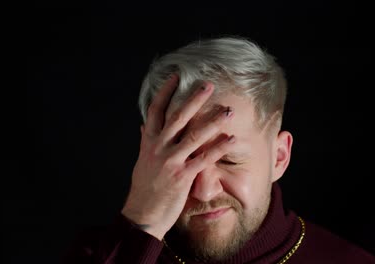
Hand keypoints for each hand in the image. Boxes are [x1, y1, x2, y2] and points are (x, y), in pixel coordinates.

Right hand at [121, 75, 235, 239]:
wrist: (142, 215)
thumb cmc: (144, 188)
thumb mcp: (142, 161)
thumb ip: (146, 141)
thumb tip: (143, 125)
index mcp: (149, 142)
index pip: (155, 110)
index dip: (165, 92)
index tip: (176, 77)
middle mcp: (158, 148)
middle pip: (178, 117)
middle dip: (194, 99)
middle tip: (208, 85)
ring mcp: (170, 161)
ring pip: (194, 135)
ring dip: (213, 121)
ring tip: (228, 110)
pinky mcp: (182, 176)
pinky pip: (204, 158)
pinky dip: (219, 147)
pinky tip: (232, 139)